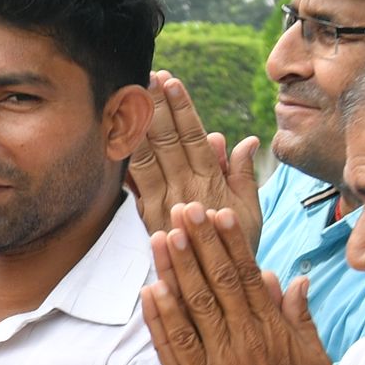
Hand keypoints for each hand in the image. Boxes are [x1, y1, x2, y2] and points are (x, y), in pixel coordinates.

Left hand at [124, 71, 262, 240]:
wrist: (216, 289)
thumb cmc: (236, 247)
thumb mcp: (249, 210)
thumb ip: (242, 173)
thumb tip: (241, 139)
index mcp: (212, 182)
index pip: (195, 136)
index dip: (182, 107)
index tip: (172, 82)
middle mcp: (186, 188)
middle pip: (168, 139)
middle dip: (157, 105)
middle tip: (146, 76)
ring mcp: (164, 201)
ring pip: (148, 154)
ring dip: (139, 123)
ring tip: (130, 94)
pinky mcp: (147, 216)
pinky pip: (134, 181)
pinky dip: (125, 156)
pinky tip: (115, 133)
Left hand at [137, 206, 327, 364]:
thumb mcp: (315, 360)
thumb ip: (300, 318)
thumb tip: (288, 278)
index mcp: (273, 332)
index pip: (247, 277)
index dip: (229, 244)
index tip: (216, 214)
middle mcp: (244, 342)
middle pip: (216, 283)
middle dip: (198, 243)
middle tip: (182, 208)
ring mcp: (218, 364)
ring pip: (192, 308)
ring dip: (175, 270)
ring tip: (162, 237)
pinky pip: (175, 345)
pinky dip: (161, 318)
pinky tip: (149, 290)